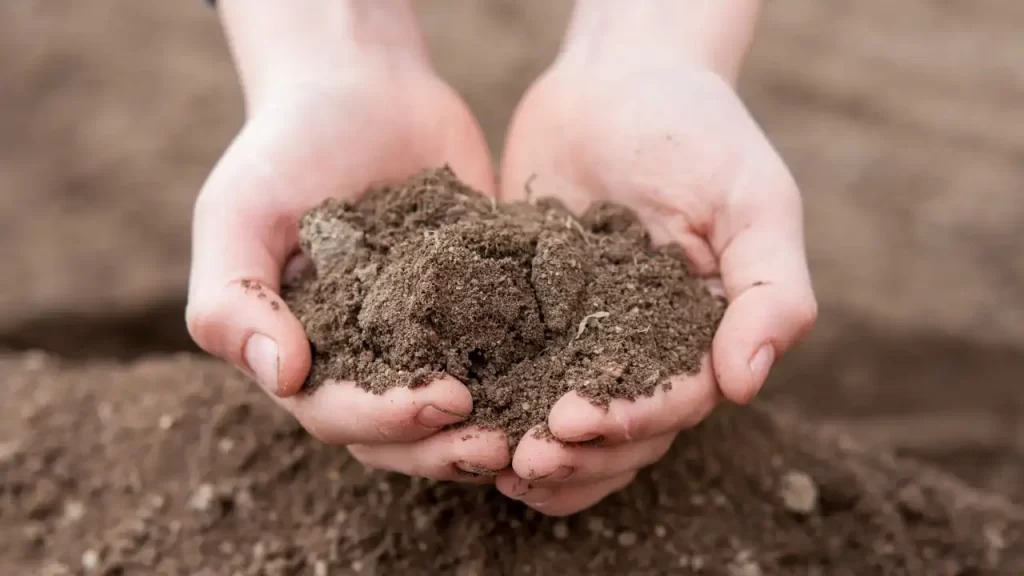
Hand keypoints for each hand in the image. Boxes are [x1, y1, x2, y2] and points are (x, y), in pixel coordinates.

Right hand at [186, 0, 507, 482]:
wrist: (361, 88)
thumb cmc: (284, 150)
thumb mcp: (235, 215)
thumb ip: (232, 300)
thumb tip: (283, 377)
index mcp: (307, 356)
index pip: (339, 415)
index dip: (387, 421)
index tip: (444, 402)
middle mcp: (368, 360)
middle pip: (402, 435)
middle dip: (448, 445)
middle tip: (500, 444)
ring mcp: (430, 338)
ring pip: (459, 411)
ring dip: (495, 427)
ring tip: (539, 432)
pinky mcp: (482, 307)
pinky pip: (508, 352)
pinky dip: (535, 374)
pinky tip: (571, 376)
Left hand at [495, 0, 816, 514]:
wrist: (615, 79)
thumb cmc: (697, 131)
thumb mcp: (752, 200)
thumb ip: (771, 291)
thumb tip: (748, 385)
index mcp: (704, 335)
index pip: (676, 401)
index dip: (630, 419)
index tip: (575, 420)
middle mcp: (646, 348)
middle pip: (621, 432)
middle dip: (575, 455)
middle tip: (523, 463)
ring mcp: (585, 335)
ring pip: (569, 421)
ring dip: (538, 453)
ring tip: (491, 467)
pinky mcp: (532, 315)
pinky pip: (517, 374)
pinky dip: (499, 408)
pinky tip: (465, 428)